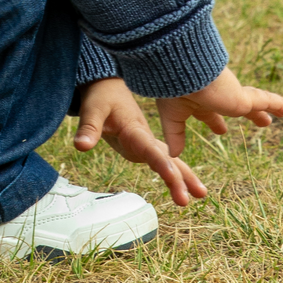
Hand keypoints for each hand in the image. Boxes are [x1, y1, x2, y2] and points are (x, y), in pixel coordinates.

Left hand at [74, 77, 207, 206]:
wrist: (108, 86)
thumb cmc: (101, 96)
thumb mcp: (92, 109)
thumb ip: (88, 128)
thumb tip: (81, 147)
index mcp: (136, 129)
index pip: (151, 150)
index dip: (162, 164)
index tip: (174, 178)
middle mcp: (146, 137)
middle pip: (168, 159)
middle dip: (183, 177)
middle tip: (198, 196)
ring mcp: (147, 143)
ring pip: (170, 161)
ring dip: (185, 177)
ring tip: (202, 195)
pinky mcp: (143, 146)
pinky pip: (162, 161)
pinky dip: (176, 174)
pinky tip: (184, 187)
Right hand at [156, 66, 282, 156]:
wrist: (182, 71)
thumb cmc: (172, 89)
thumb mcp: (172, 116)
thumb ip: (175, 135)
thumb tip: (173, 154)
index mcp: (198, 100)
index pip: (209, 113)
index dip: (214, 122)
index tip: (221, 131)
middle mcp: (217, 96)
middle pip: (237, 106)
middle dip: (247, 114)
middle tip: (259, 121)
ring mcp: (232, 95)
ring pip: (254, 102)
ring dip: (263, 110)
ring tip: (272, 119)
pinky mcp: (244, 97)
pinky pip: (267, 100)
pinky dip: (280, 104)